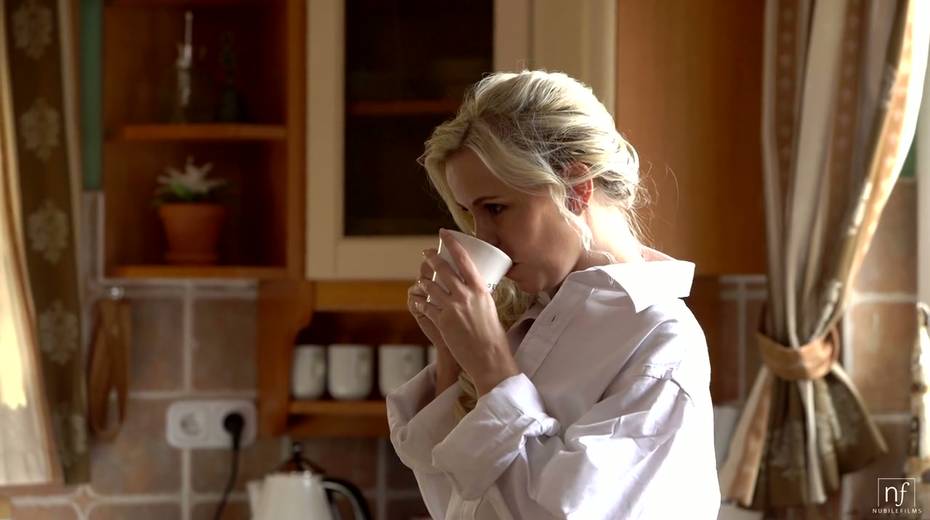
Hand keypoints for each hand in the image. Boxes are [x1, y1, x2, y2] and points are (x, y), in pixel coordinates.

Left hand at [416, 229, 519, 394]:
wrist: (489, 357)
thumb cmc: (493, 335)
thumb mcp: (490, 307)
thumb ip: (478, 295)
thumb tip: (473, 287)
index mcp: (479, 289)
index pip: (463, 259)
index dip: (452, 243)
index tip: (444, 234)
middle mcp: (465, 294)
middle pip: (442, 269)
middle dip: (431, 258)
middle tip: (426, 253)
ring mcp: (452, 307)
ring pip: (430, 287)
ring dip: (424, 282)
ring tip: (422, 279)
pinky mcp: (442, 321)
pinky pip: (425, 306)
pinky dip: (421, 302)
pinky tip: (418, 301)